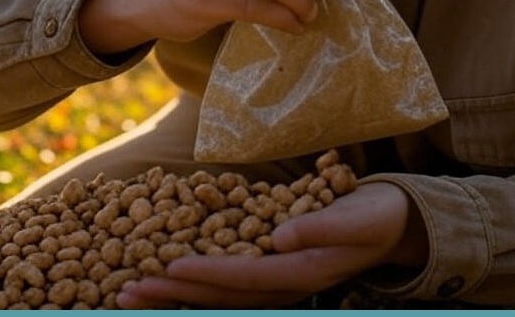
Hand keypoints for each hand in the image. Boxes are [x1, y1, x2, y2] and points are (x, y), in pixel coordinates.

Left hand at [116, 182, 426, 308]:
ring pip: (214, 297)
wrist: (390, 224)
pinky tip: (160, 279)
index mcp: (300, 273)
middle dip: (169, 295)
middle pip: (217, 297)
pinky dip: (189, 285)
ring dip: (170, 297)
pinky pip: (221, 286)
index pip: (241, 277)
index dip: (201, 275)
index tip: (164, 269)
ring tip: (126, 291)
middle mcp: (281, 286)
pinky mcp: (268, 273)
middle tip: (124, 291)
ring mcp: (273, 284)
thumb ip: (319, 225)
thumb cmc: (373, 217)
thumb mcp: (356, 216)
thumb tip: (280, 236)